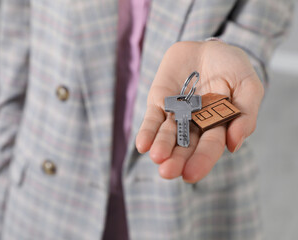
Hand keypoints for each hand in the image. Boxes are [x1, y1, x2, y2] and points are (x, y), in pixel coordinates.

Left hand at [135, 41, 263, 182]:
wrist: (207, 46)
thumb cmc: (231, 67)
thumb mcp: (248, 85)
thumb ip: (245, 114)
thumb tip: (234, 144)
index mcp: (217, 125)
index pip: (209, 146)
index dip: (201, 160)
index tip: (190, 174)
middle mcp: (195, 124)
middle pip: (185, 146)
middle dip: (177, 160)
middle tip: (168, 172)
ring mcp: (175, 114)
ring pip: (167, 135)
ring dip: (161, 147)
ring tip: (157, 157)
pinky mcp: (159, 102)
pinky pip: (152, 119)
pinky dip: (147, 132)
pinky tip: (142, 145)